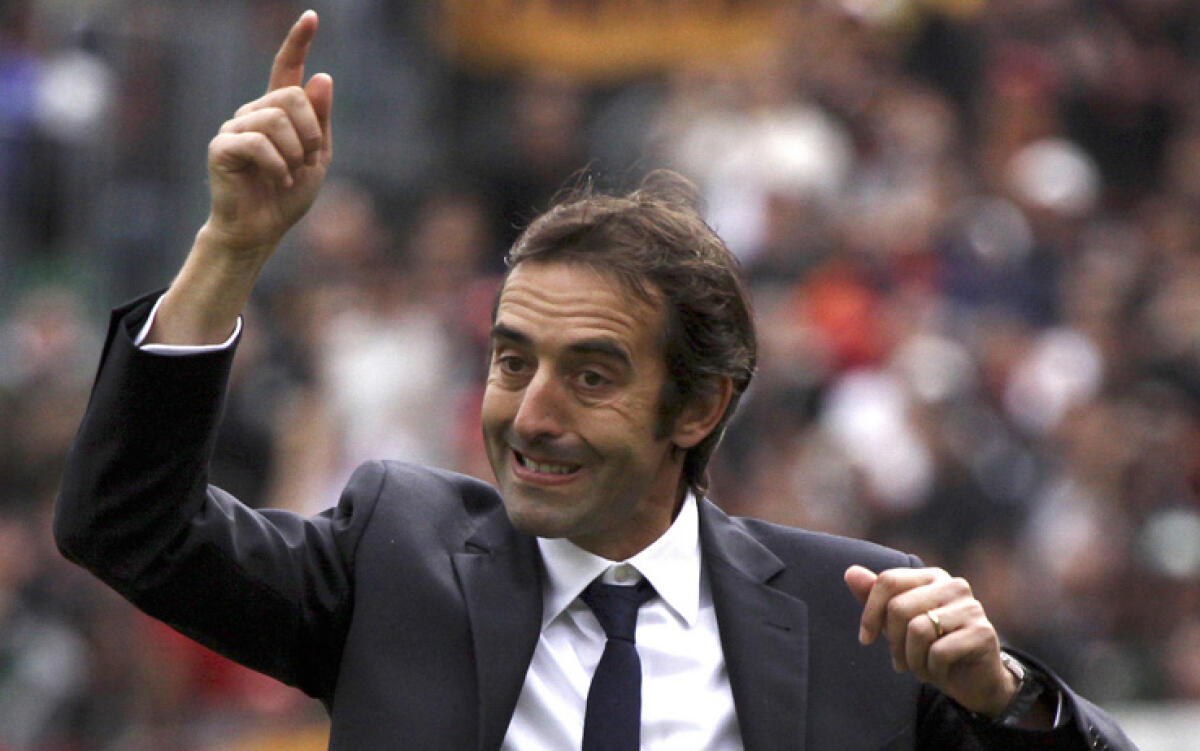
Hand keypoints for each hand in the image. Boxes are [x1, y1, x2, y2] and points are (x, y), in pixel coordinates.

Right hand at [203, 10, 332, 257]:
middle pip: (292, 96)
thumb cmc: (287, 195)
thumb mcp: (318, 157)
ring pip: (277, 119)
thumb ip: (321, 120)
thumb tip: (321, 76)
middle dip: (311, 131)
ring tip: (289, 174)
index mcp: (278, 112)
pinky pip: (258, 142)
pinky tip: (276, 179)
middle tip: (308, 159)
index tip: (311, 17)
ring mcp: (234, 128)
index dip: (298, 42)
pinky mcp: (222, 148)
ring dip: (295, 152)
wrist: (262, 230)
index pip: (286, 68)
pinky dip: (277, 164)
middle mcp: (253, 113)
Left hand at [844, 565, 1019, 717]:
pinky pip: (939, 652)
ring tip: (919, 668)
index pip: (888, 581)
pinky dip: (931, 669)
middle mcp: (954, 585)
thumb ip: (875, 597)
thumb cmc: (932, 646)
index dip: (870, 613)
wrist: (974, 680)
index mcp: (932, 577)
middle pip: (899, 607)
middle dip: (892, 642)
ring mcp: (971, 607)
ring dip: (912, 659)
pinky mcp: (983, 633)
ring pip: (918, 630)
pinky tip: (939, 673)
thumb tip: (850, 572)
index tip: (866, 639)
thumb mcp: (897, 624)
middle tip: (899, 662)